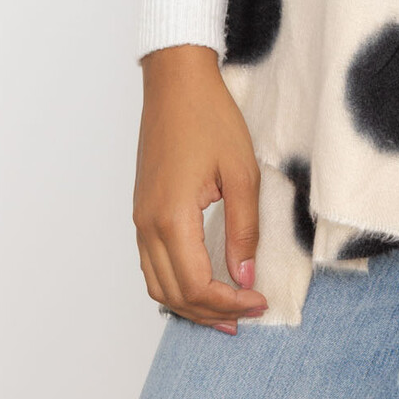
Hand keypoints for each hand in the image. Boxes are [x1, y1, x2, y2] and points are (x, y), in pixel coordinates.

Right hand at [133, 44, 268, 334]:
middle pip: (174, 293)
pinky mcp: (141, 211)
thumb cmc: (210, 118)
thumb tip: (245, 276)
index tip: (258, 302)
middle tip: (247, 315)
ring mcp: (139, 219)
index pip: (197, 284)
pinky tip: (201, 285)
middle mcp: (147, 225)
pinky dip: (175, 285)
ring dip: (190, 305)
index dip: (228, 302)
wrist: (176, 83)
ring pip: (157, 284)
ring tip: (226, 312)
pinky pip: (151, 264)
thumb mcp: (241, 171)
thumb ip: (244, 228)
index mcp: (172, 217)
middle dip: (211, 312)